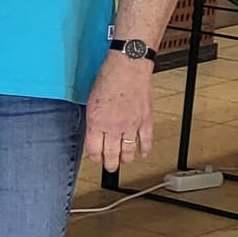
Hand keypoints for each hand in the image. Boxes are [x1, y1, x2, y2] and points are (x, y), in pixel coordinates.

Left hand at [84, 55, 154, 170]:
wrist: (128, 68)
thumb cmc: (108, 78)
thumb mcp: (91, 100)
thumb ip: (94, 118)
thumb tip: (94, 130)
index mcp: (96, 122)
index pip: (94, 149)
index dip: (94, 157)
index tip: (95, 159)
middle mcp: (113, 126)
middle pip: (111, 153)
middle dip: (109, 164)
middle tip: (109, 168)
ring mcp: (131, 125)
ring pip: (128, 150)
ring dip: (125, 159)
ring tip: (124, 163)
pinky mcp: (145, 120)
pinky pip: (146, 139)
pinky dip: (145, 148)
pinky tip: (143, 153)